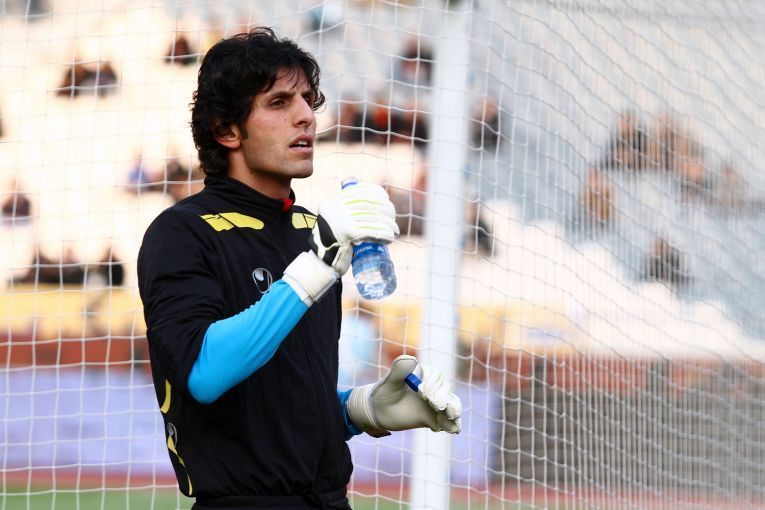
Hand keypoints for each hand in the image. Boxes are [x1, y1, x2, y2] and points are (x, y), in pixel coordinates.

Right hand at [283, 181, 397, 305]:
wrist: (322, 263)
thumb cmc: (333, 243)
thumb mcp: (335, 221)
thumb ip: (347, 211)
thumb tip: (373, 201)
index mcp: (332, 203)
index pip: (357, 191)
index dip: (374, 192)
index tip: (385, 197)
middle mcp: (335, 209)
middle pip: (367, 204)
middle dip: (384, 209)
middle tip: (393, 216)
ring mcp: (340, 220)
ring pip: (371, 218)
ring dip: (387, 224)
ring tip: (394, 230)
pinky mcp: (347, 233)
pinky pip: (370, 231)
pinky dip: (383, 234)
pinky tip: (390, 237)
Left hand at [346, 355, 461, 436]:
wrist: (379, 412)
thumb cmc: (383, 393)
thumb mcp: (389, 382)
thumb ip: (399, 370)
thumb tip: (413, 359)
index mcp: (423, 375)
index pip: (434, 376)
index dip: (432, 383)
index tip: (422, 391)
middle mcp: (433, 388)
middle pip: (445, 390)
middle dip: (443, 397)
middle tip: (436, 405)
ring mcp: (435, 404)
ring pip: (451, 405)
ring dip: (454, 409)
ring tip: (451, 415)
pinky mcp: (435, 419)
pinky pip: (448, 422)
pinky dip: (453, 425)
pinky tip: (453, 429)